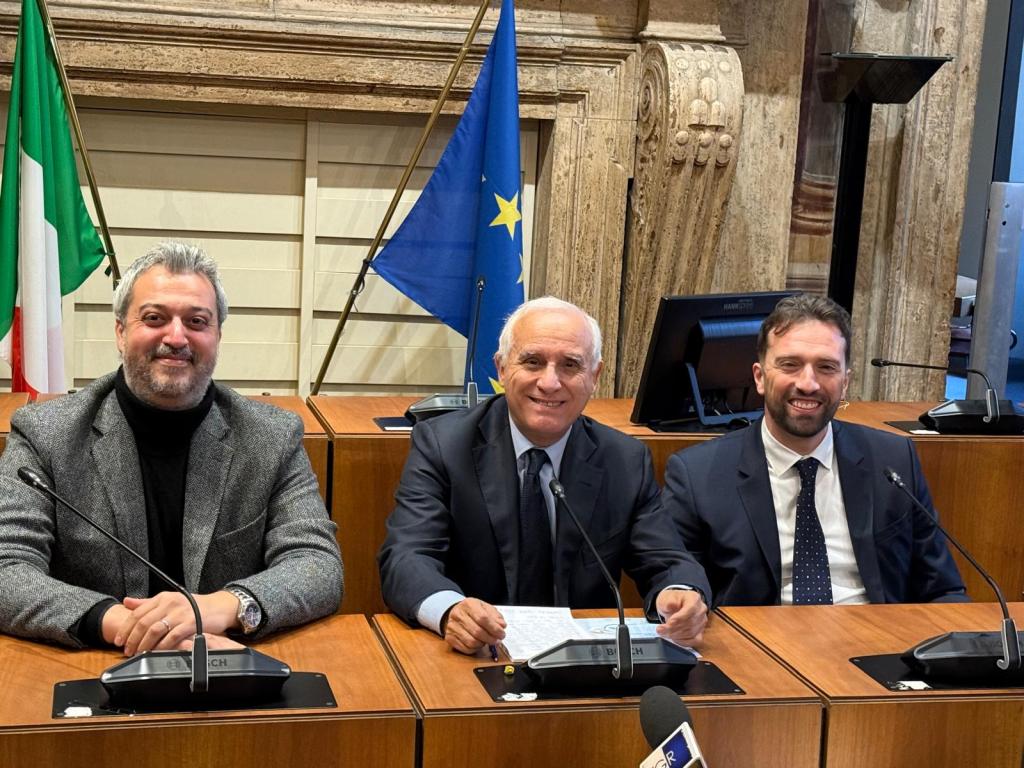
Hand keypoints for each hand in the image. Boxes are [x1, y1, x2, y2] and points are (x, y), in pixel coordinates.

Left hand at [115, 591, 239, 655]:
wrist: (219, 607)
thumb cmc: (194, 606)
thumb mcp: (170, 601)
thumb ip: (147, 603)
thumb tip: (127, 602)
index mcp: (163, 597)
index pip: (137, 612)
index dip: (125, 628)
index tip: (119, 640)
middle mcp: (170, 603)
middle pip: (143, 622)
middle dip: (132, 639)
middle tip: (127, 650)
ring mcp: (181, 613)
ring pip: (155, 630)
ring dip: (144, 644)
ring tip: (139, 653)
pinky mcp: (191, 623)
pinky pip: (171, 637)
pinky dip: (162, 647)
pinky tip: (157, 652)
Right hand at [443, 598, 505, 653]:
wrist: (457, 612)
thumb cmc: (473, 611)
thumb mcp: (485, 608)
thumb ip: (495, 616)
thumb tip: (502, 626)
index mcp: (469, 604)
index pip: (483, 618)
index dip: (494, 628)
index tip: (502, 634)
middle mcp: (458, 615)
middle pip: (477, 631)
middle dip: (490, 638)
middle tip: (497, 640)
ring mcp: (452, 627)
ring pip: (471, 642)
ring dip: (483, 644)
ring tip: (487, 640)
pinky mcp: (450, 638)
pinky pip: (465, 648)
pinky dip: (475, 649)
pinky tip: (479, 643)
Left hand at [655, 589, 707, 646]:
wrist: (673, 606)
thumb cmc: (671, 601)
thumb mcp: (666, 598)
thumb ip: (668, 601)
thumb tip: (671, 605)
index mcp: (694, 598)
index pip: (690, 609)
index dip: (679, 618)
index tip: (668, 623)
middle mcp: (700, 610)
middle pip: (690, 623)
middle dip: (674, 628)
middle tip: (661, 630)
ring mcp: (702, 622)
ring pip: (691, 633)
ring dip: (676, 635)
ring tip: (664, 633)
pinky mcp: (700, 632)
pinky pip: (694, 641)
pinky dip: (682, 641)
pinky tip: (673, 638)